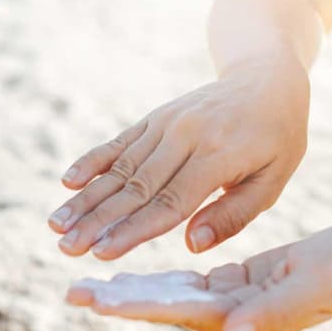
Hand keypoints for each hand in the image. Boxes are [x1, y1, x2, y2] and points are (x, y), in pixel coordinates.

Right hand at [50, 56, 309, 258]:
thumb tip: (191, 245)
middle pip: (135, 188)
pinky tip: (66, 181)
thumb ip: (234, 215)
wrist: (265, 77)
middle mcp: (187, 136)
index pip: (170, 202)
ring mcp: (166, 124)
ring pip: (118, 168)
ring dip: (85, 199)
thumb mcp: (274, 179)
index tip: (102, 253)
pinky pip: (117, 143)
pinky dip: (90, 162)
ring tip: (56, 225)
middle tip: (66, 248)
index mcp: (220, 156)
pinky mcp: (153, 118)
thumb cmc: (275, 139)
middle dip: (97, 221)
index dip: (133, 230)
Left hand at [66, 225, 331, 330]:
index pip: (173, 312)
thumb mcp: (308, 291)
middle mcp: (220, 316)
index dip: (134, 306)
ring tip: (86, 285)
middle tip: (72, 294)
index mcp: (234, 318)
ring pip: (162, 296)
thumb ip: (274, 314)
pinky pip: (179, 282)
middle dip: (115, 301)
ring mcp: (221, 302)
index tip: (98, 302)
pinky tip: (125, 273)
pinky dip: (150, 277)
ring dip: (125, 291)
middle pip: (157, 308)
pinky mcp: (225, 285)